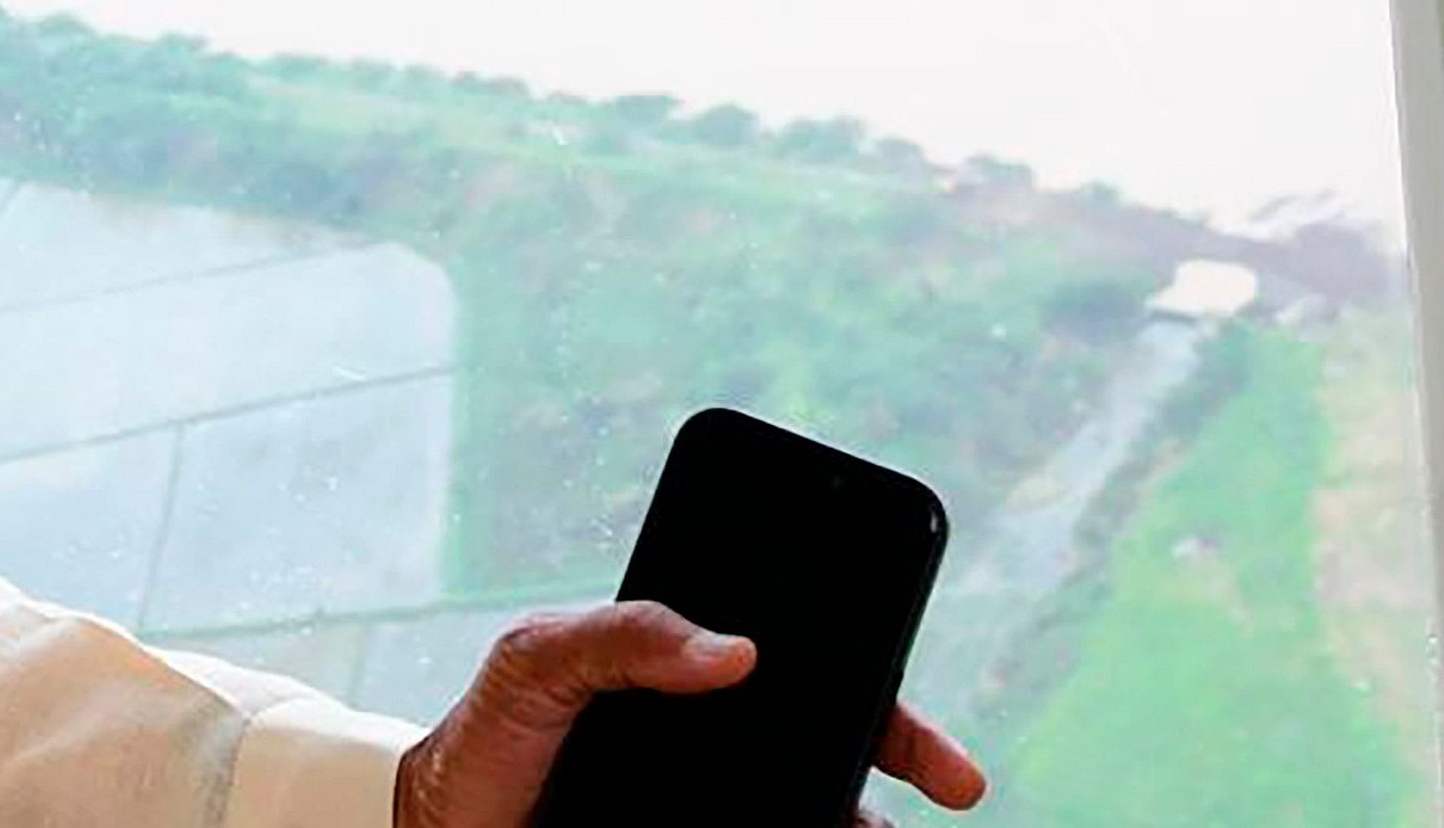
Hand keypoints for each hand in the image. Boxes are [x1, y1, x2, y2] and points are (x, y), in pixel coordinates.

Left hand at [389, 601, 987, 827]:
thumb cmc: (491, 734)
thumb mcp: (537, 659)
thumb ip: (621, 634)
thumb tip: (737, 648)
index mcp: (690, 670)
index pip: (801, 654)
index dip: (870, 664)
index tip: (907, 684)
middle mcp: (722, 737)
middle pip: (837, 736)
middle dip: (904, 748)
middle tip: (951, 776)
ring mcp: (720, 806)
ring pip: (820, 809)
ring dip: (859, 816)